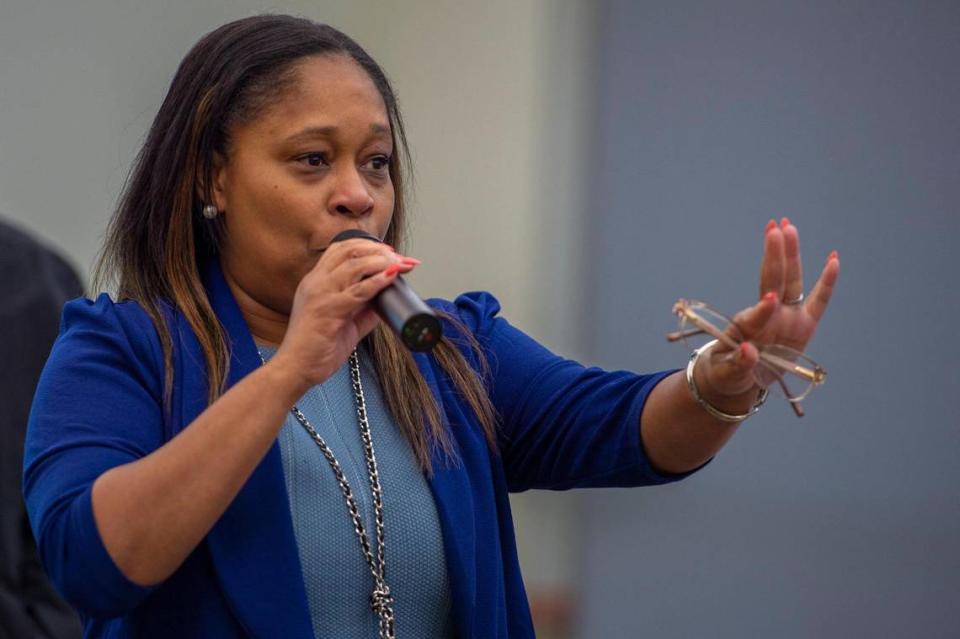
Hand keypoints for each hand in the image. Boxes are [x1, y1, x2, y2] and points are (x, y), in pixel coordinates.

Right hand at [269, 238, 418, 391]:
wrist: (295, 369)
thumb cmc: (315, 348)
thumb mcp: (344, 323)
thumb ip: (363, 310)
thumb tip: (386, 301)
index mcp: (316, 282)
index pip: (340, 249)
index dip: (367, 245)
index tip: (389, 252)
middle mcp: (316, 283)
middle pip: (349, 251)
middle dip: (379, 250)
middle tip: (400, 258)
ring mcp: (320, 294)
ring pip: (354, 266)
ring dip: (381, 262)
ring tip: (400, 264)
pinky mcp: (327, 310)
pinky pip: (357, 292)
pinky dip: (377, 282)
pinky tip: (391, 276)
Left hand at [697, 217, 839, 401]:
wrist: (741, 379)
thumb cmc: (729, 372)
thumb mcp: (729, 372)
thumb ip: (739, 364)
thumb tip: (749, 352)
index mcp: (747, 327)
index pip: (756, 315)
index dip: (762, 310)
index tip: (769, 300)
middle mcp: (768, 315)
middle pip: (772, 281)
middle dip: (774, 256)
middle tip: (774, 228)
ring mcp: (787, 317)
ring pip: (790, 281)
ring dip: (790, 254)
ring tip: (788, 227)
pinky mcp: (804, 324)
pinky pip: (819, 300)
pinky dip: (827, 281)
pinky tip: (833, 258)